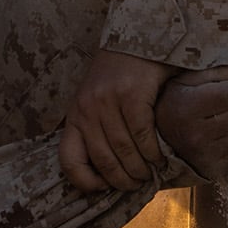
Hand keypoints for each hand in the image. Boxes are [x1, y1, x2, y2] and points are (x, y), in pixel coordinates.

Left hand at [59, 50, 175, 191]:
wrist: (136, 40)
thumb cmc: (116, 75)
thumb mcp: (94, 101)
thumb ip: (96, 129)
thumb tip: (108, 171)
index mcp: (75, 115)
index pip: (68, 159)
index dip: (84, 181)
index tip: (102, 187)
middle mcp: (87, 110)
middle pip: (103, 160)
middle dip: (122, 180)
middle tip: (136, 184)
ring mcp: (108, 102)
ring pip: (124, 151)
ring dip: (140, 170)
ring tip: (149, 174)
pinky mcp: (132, 95)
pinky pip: (142, 135)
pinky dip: (152, 152)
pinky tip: (159, 157)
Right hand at [155, 59, 227, 177]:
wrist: (155, 144)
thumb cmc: (172, 105)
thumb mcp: (185, 82)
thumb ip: (214, 71)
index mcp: (186, 109)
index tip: (215, 90)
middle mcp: (195, 135)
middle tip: (221, 104)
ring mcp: (206, 155)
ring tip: (222, 119)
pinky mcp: (215, 169)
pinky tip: (224, 137)